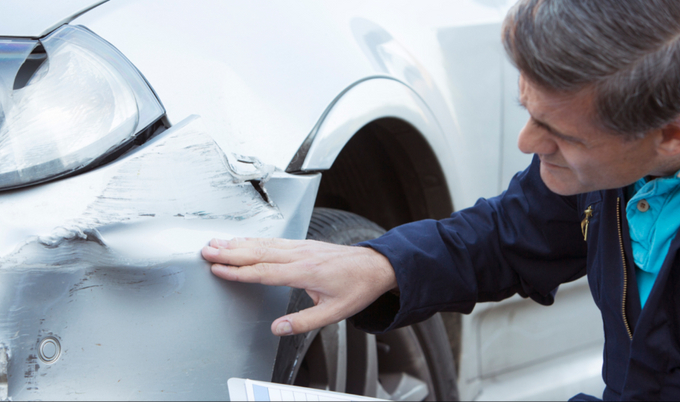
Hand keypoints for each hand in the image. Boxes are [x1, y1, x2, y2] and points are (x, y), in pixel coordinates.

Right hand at [201, 237, 396, 335]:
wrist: (376, 265)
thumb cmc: (357, 287)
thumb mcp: (334, 312)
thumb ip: (303, 322)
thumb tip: (277, 329)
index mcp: (305, 272)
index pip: (263, 271)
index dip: (238, 271)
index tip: (218, 269)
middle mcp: (300, 255)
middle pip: (258, 252)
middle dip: (229, 252)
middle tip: (206, 250)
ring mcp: (301, 247)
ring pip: (263, 244)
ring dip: (238, 243)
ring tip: (216, 243)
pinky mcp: (304, 244)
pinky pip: (273, 241)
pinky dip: (254, 240)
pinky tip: (243, 240)